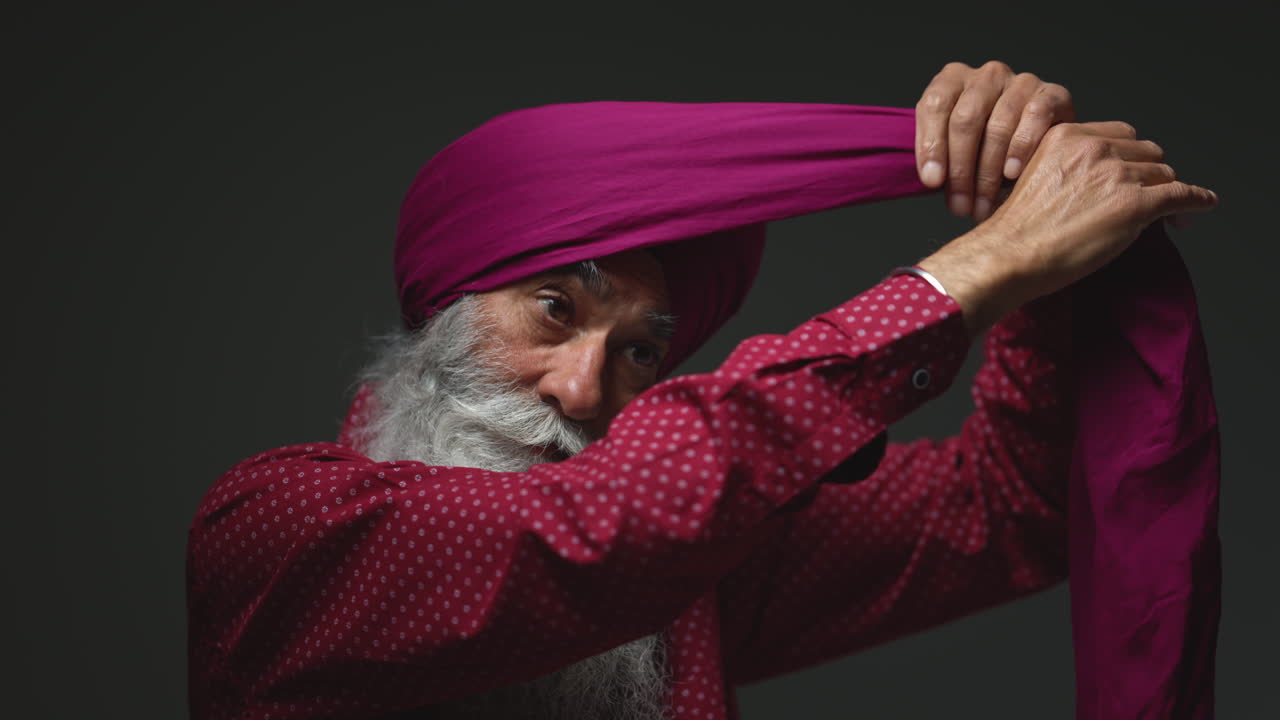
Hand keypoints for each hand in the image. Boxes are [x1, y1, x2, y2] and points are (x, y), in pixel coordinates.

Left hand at [915, 61, 1073, 221]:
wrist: (1035, 141)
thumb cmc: (983, 147)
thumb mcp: (952, 149)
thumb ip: (939, 157)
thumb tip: (932, 180)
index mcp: (953, 80)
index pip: (935, 105)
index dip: (931, 144)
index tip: (932, 182)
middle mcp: (987, 75)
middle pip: (965, 119)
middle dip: (960, 168)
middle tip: (960, 205)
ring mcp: (1021, 82)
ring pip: (998, 125)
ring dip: (988, 172)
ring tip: (983, 204)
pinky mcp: (1052, 94)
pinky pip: (1035, 117)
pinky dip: (1022, 148)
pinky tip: (1012, 174)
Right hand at [918, 121, 1218, 334]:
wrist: (1008, 256)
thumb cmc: (1013, 230)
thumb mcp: (1032, 177)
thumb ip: (1065, 167)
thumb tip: (1096, 184)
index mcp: (1067, 136)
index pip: (1119, 135)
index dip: (1130, 157)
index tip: (1131, 174)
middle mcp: (1095, 148)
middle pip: (1146, 152)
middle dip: (1150, 173)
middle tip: (1150, 197)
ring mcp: (1117, 174)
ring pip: (1163, 174)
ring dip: (1167, 193)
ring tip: (1169, 214)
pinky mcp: (1135, 204)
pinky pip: (1181, 195)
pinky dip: (1197, 200)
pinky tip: (1203, 204)